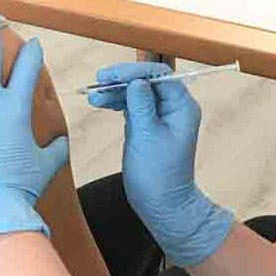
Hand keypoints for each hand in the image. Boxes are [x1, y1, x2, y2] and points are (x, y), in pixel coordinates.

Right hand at [88, 62, 233, 266]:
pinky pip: (132, 106)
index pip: (160, 76)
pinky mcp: (147, 126)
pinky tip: (100, 102)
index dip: (136, 71)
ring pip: (137, 93)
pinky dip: (116, 103)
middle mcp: (174, 108)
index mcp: (182, 106)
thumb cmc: (158, 174)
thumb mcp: (147, 136)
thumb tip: (136, 81)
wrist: (162, 205)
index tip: (112, 76)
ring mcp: (160, 116)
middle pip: (147, 81)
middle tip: (99, 80)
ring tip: (94, 95)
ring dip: (116, 91)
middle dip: (123, 79)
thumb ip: (141, 105)